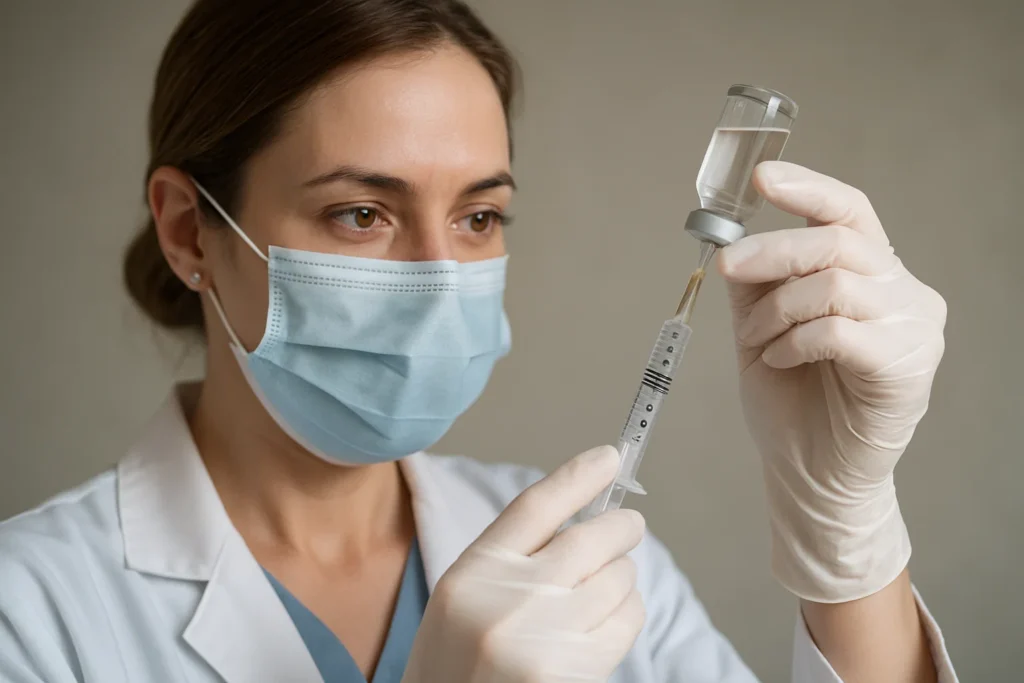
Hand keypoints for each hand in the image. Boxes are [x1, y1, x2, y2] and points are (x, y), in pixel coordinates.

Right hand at [402, 446, 646, 682]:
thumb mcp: (465, 597)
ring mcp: (543, 639)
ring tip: (605, 590)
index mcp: (474, 571)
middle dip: (621, 529)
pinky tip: (608, 623)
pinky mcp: (572, 674)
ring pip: (617, 581)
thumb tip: (584, 524)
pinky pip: (625, 625)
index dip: (578, 476)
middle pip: (590, 539)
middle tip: (630, 527)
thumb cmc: (458, 662)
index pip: (536, 506)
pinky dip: (627, 615)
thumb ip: (513, 559)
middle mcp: (509, 598)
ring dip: (623, 579)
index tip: (610, 456)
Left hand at [719, 161, 946, 603]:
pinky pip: (838, 330)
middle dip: (770, 251)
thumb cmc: (792, 400)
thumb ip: (757, 284)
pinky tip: (779, 360)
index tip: (763, 178)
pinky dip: (794, 341)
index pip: (850, 211)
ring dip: (777, 310)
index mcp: (871, 273)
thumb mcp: (762, 328)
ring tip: (759, 341)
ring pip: (834, 284)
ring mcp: (912, 328)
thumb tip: (734, 241)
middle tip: (728, 268)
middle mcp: (902, 292)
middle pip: (836, 242)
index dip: (808, 189)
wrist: (810, 472)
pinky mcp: (906, 367)